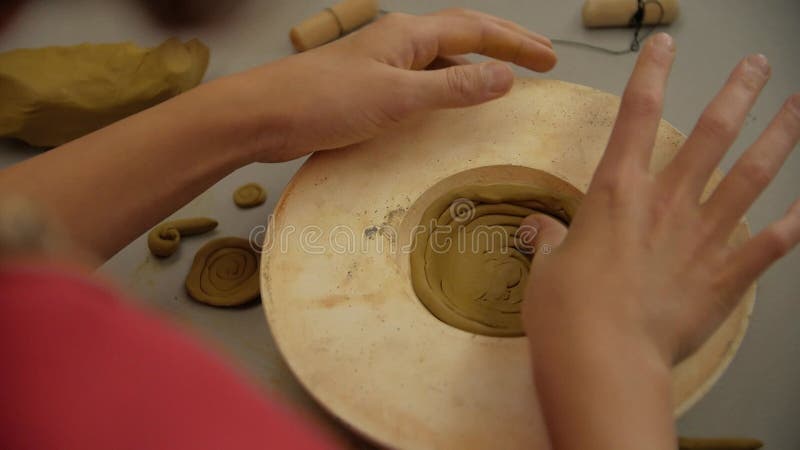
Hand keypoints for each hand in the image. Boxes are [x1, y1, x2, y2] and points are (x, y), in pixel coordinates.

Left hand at [226, 9, 556, 161]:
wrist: (264, 115)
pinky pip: (423, 78)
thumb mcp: (397, 97)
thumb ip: (453, 88)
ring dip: (478, 63)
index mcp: (409, 35)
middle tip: (542, 56)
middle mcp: (399, 42)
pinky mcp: (369, 87)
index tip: (551, 60)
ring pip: (443, 56)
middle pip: (464, 34)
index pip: (478, 31)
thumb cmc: (323, 101)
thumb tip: (506, 77)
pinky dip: (449, 85)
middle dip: (506, 44)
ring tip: (507, 76)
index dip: (517, 44)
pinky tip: (452, 101)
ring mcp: (383, 63)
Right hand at [522, 34, 799, 365]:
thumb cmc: (566, 309)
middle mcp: (667, 203)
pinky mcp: (725, 276)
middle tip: (757, 66)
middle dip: (738, 94)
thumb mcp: (547, 266)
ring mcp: (702, 237)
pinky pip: (770, 244)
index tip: (664, 46)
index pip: (636, 115)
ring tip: (798, 108)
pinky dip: (794, 224)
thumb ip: (551, 238)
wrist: (602, 356)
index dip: (651, 74)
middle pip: (712, 133)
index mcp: (618, 192)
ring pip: (751, 175)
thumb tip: (541, 227)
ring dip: (780, 138)